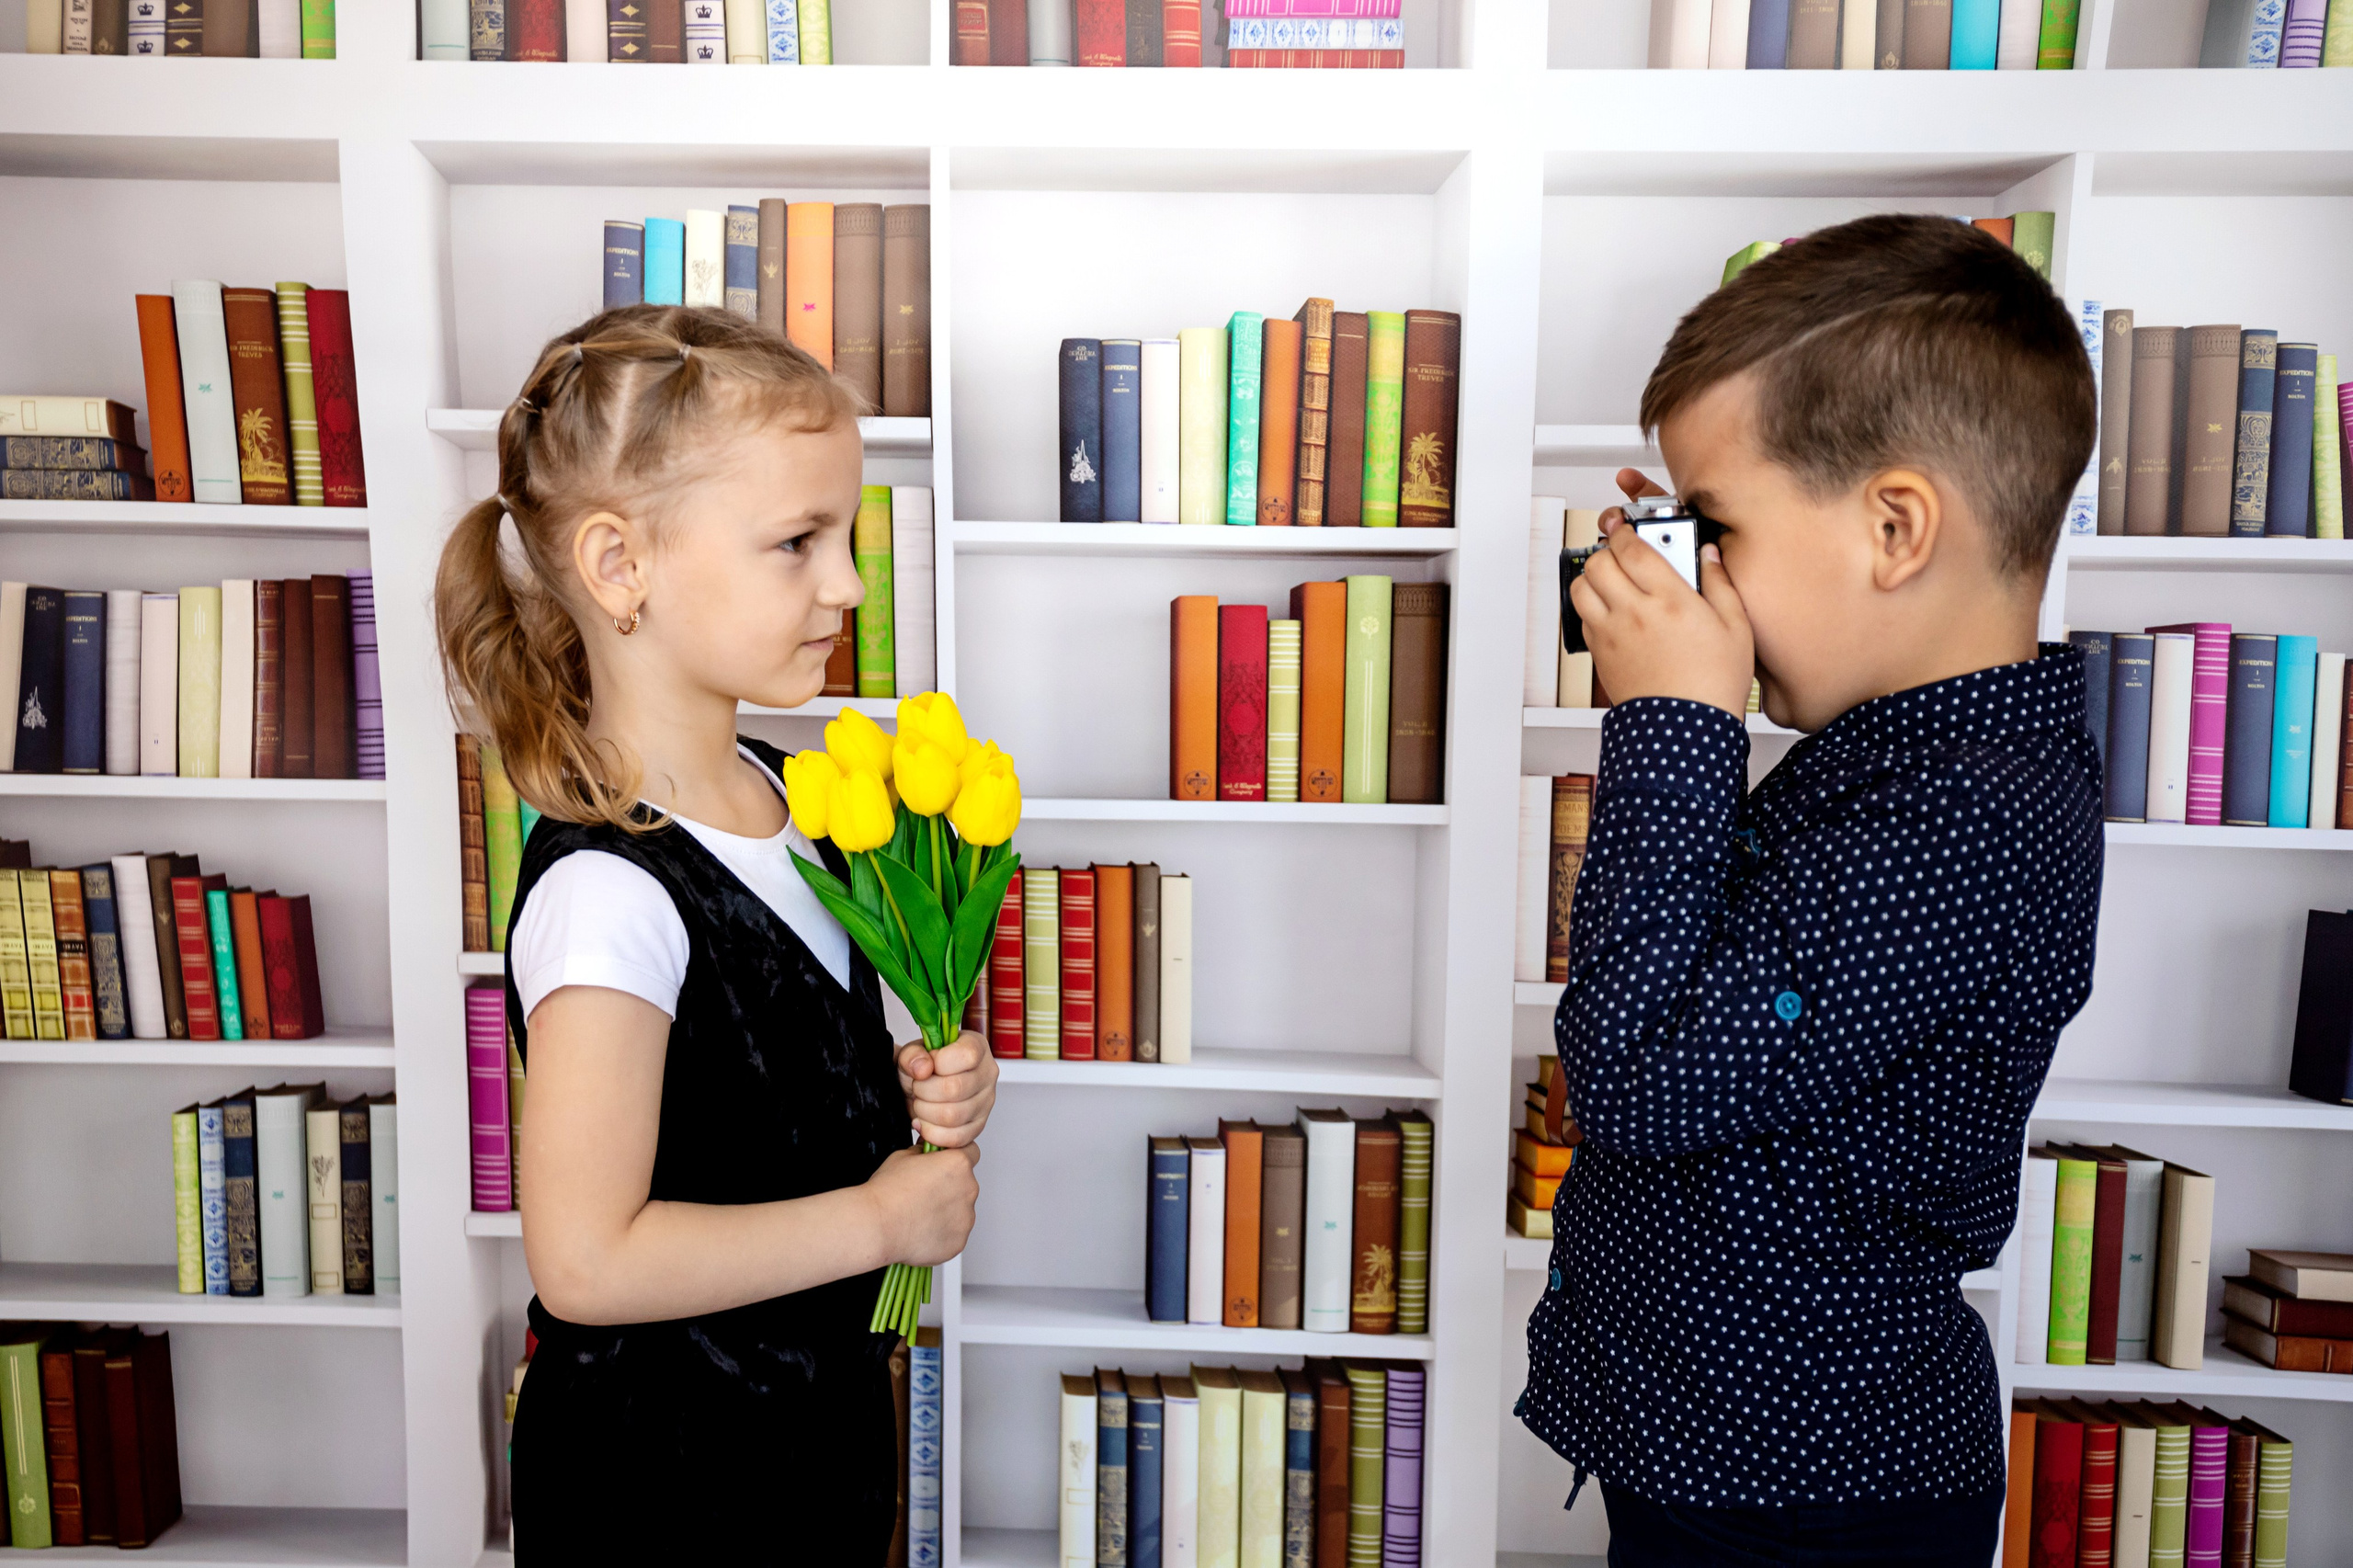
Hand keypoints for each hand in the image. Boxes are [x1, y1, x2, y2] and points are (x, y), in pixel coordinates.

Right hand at [863, 1144, 979, 1267]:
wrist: (877, 1225)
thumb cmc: (887, 1192)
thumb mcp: (903, 1156)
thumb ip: (923, 1152)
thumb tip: (926, 1152)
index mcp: (958, 1164)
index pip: (971, 1152)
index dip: (956, 1157)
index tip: (946, 1164)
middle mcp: (969, 1189)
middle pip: (965, 1184)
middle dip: (949, 1186)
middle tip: (925, 1193)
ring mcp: (966, 1218)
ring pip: (961, 1210)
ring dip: (946, 1211)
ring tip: (919, 1214)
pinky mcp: (959, 1241)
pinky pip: (954, 1234)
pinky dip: (942, 1233)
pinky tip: (921, 1230)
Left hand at [897, 1030, 998, 1148]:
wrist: (921, 1089)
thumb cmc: (921, 1068)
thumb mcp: (910, 1054)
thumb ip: (912, 1056)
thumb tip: (923, 1069)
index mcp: (976, 1047)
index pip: (967, 1055)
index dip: (939, 1062)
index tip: (927, 1066)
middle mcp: (987, 1073)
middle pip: (956, 1089)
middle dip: (924, 1091)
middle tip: (917, 1088)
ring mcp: (986, 1102)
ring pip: (953, 1116)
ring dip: (926, 1112)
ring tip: (921, 1103)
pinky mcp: (978, 1126)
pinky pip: (956, 1137)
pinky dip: (932, 1133)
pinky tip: (924, 1122)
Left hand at [1572, 469, 1754, 716]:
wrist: (1685, 732)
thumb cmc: (1713, 684)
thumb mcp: (1735, 627)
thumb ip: (1720, 583)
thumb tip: (1708, 554)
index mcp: (1668, 600)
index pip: (1633, 548)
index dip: (1627, 531)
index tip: (1631, 527)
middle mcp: (1633, 614)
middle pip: (1598, 562)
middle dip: (1608, 551)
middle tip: (1625, 555)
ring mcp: (1610, 635)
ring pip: (1581, 589)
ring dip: (1594, 577)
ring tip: (1615, 581)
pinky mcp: (1599, 656)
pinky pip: (1583, 619)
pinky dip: (1592, 608)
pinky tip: (1615, 613)